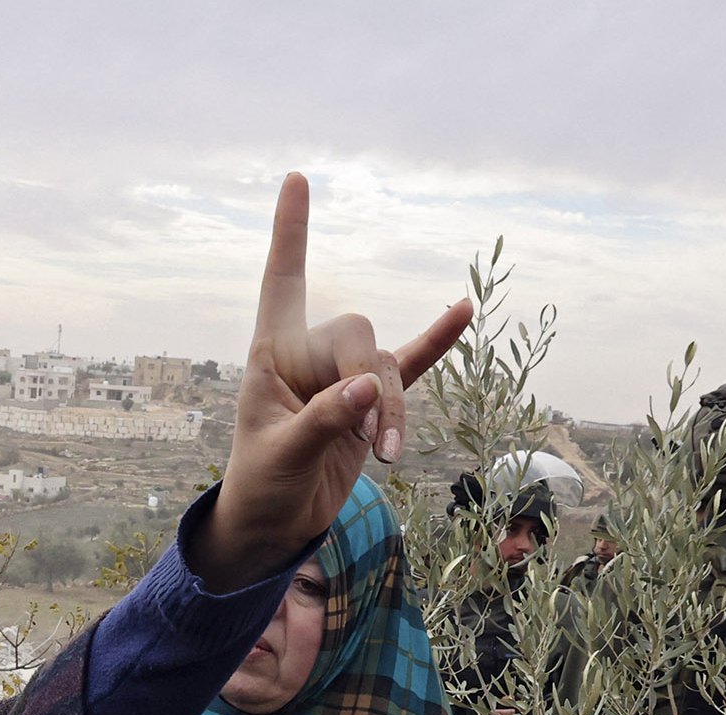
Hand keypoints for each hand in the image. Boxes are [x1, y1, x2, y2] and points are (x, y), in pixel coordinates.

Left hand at [196, 173, 472, 589]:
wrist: (275, 525)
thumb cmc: (262, 487)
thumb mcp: (284, 456)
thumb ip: (324, 420)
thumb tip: (370, 388)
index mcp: (271, 353)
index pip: (283, 280)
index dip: (291, 231)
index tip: (296, 178)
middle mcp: (307, 353)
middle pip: (358, 334)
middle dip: (374, 383)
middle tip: (376, 441)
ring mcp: (342, 375)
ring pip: (388, 364)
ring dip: (396, 408)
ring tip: (389, 454)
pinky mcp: (371, 401)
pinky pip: (411, 364)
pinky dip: (436, 342)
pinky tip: (463, 311)